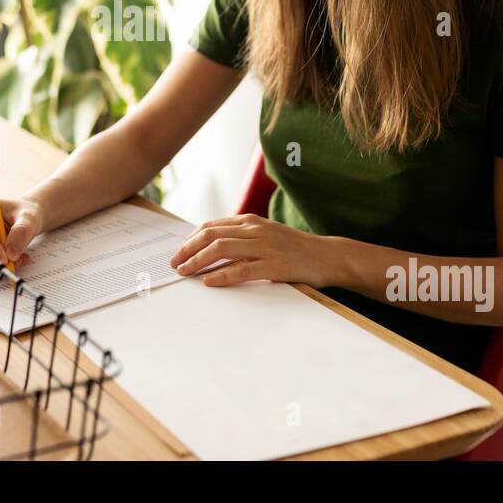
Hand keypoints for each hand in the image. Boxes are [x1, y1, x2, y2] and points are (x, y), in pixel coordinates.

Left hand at [169, 214, 335, 288]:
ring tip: (185, 272)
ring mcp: (265, 246)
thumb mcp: (266, 236)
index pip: (211, 226)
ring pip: (222, 249)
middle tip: (175, 264)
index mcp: (251, 221)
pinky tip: (209, 281)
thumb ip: (242, 238)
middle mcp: (255, 230)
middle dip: (188, 250)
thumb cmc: (294, 249)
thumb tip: (213, 248)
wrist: (327, 256)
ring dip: (198, 261)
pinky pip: (242, 269)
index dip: (191, 239)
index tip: (179, 253)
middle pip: (211, 236)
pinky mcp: (275, 264)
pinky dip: (222, 275)